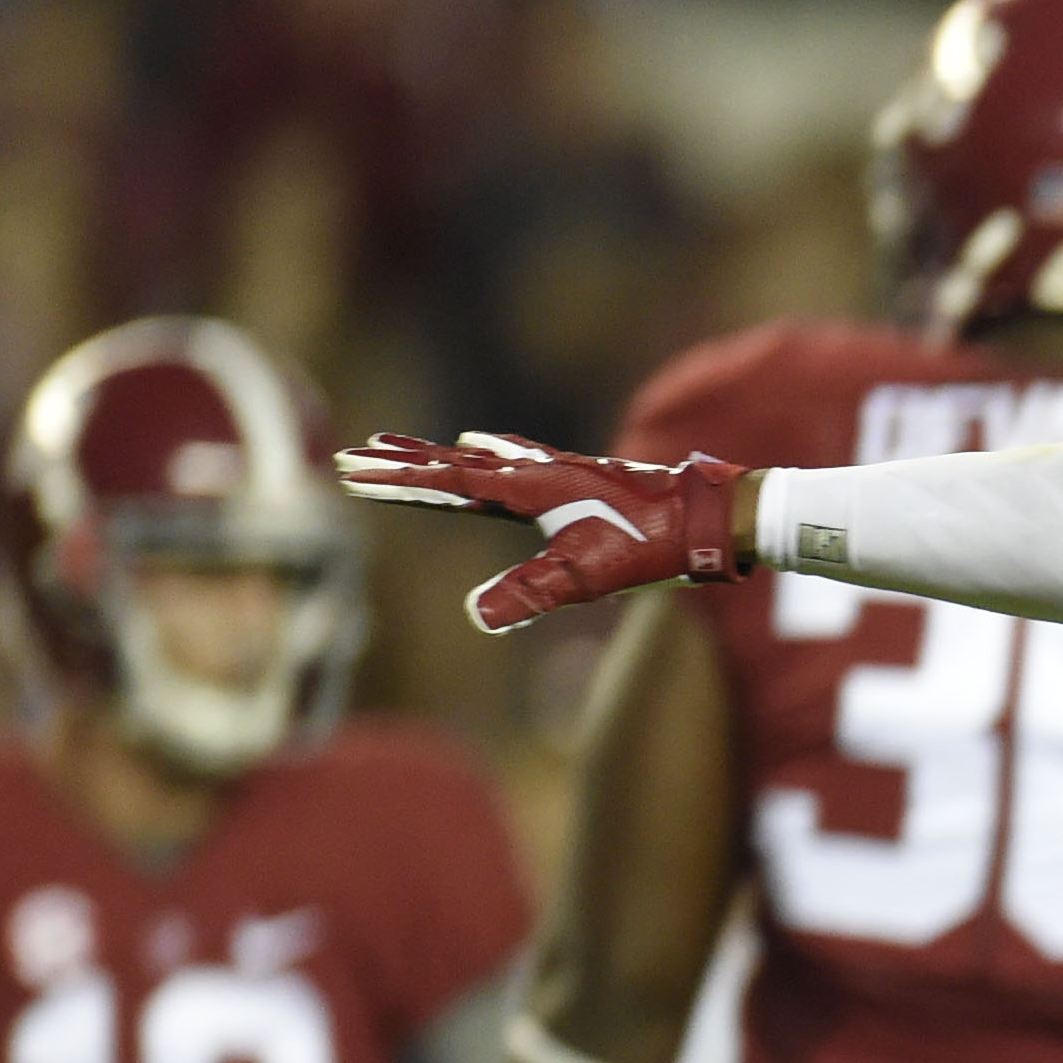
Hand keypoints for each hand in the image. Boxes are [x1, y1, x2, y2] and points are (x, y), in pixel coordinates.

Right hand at [332, 433, 745, 633]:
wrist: (712, 517)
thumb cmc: (652, 547)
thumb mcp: (586, 578)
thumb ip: (529, 594)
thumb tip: (472, 616)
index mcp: (529, 488)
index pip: (447, 483)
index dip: (398, 479)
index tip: (351, 468)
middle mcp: (540, 471)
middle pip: (458, 464)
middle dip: (407, 462)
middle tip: (358, 451)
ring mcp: (563, 472)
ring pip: (488, 459)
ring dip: (447, 455)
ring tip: (415, 446)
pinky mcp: (587, 479)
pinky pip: (522, 458)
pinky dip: (494, 453)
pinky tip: (498, 449)